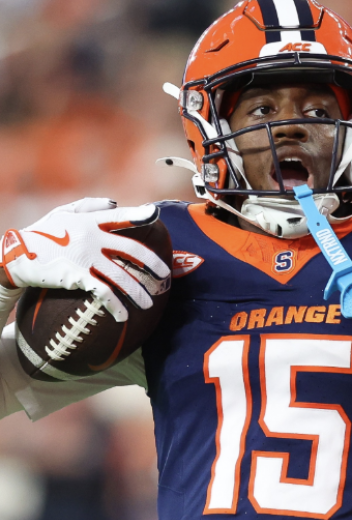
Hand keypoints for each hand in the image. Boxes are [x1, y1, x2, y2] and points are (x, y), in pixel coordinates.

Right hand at [1, 198, 170, 321]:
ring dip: (139, 293)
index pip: (120, 217)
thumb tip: (114, 202)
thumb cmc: (42, 233)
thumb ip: (89, 206)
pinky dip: (115, 306)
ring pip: (122, 277)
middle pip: (132, 250)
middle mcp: (92, 238)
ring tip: (148, 304)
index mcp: (90, 222)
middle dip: (152, 264)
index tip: (156, 215)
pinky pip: (104, 293)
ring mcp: (86, 258)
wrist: (17, 253)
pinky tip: (123, 317)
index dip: (139, 215)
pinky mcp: (77, 276)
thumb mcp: (63, 212)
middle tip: (165, 276)